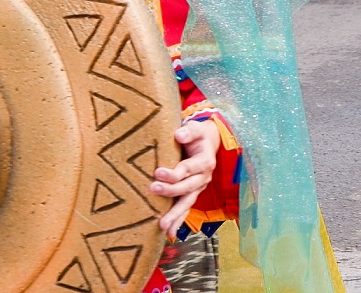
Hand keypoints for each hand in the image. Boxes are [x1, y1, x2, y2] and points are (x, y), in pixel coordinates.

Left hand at [151, 118, 220, 238]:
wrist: (207, 142)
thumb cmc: (197, 134)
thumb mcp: (196, 128)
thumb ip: (188, 131)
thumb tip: (179, 135)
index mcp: (205, 161)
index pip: (189, 168)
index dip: (175, 172)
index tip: (158, 172)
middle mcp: (203, 177)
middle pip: (187, 187)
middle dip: (171, 191)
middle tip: (153, 189)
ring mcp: (198, 188)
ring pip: (187, 203)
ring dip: (175, 215)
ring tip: (163, 226)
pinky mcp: (191, 193)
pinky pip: (185, 208)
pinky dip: (178, 220)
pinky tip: (169, 232)